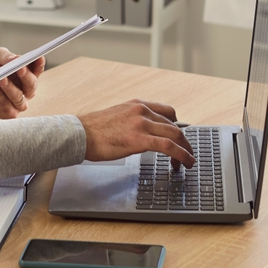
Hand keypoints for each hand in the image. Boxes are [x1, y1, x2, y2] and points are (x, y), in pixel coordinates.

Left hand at [0, 47, 44, 118]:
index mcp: (26, 74)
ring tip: (1, 79)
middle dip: (27, 76)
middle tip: (20, 68)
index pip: (37, 70)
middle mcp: (25, 90)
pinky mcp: (9, 113)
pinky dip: (0, 96)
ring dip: (10, 88)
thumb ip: (7, 56)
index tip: (39, 57)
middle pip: (32, 85)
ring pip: (20, 98)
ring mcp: (18, 103)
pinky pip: (8, 106)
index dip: (39, 64)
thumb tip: (17, 59)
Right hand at [77, 100, 194, 168]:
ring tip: (188, 161)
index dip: (177, 126)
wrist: (79, 134)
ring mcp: (141, 124)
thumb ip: (133, 121)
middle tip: (187, 153)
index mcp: (136, 105)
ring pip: (175, 134)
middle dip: (184, 141)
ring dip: (186, 149)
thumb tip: (143, 134)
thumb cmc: (94, 130)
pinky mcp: (140, 139)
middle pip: (174, 124)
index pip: (167, 111)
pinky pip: (169, 146)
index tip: (180, 137)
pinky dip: (181, 154)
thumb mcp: (117, 117)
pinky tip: (185, 162)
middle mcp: (142, 110)